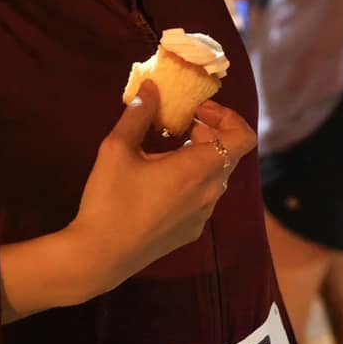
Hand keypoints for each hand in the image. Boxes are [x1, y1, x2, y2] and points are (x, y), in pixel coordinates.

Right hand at [69, 83, 257, 296]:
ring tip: (165, 153)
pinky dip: (192, 181)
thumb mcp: (118, 148)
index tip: (197, 111)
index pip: (243, 138)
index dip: (228, 117)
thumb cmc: (110, 199)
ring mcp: (202, 217)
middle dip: (208, 134)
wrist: (99, 256)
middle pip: (227, 155)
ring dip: (199, 158)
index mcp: (199, 169)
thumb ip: (138, 113)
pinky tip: (158, 184)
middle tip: (178, 126)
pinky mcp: (190, 233)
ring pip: (215, 177)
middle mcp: (210, 193)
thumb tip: (152, 87)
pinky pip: (203, 198)